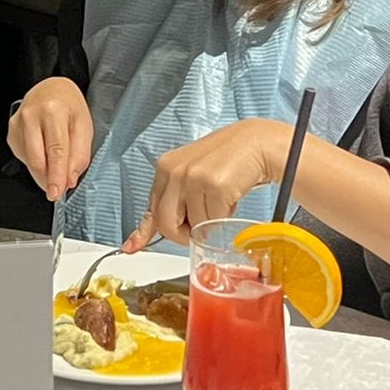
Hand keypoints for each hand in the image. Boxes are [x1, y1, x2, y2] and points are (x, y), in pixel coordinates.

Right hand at [6, 78, 92, 201]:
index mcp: (54, 111)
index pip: (56, 150)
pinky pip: (24, 157)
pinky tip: (44, 150)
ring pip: (29, 161)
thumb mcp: (84, 126)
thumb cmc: (68, 106)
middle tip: (57, 190)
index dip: (56, 175)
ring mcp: (18, 123)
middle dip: (48, 180)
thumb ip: (80, 155)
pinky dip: (36, 162)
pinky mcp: (11, 132)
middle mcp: (31, 115)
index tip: (56, 192)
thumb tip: (70, 179)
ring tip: (55, 164)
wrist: (51, 89)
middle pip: (37, 159)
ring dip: (43, 172)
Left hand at [124, 120, 285, 251]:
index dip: (145, 231)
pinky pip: (214, 222)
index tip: (133, 246)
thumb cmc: (227, 162)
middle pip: (166, 224)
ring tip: (221, 200)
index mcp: (165, 168)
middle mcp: (174, 171)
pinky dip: (225, 218)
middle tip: (200, 225)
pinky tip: (230, 198)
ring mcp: (193, 178)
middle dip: (184, 234)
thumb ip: (172, 202)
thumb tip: (143, 237)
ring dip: (210, 223)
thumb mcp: (191, 176)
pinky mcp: (214, 186)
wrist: (256, 143)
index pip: (151, 209)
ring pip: (194, 226)